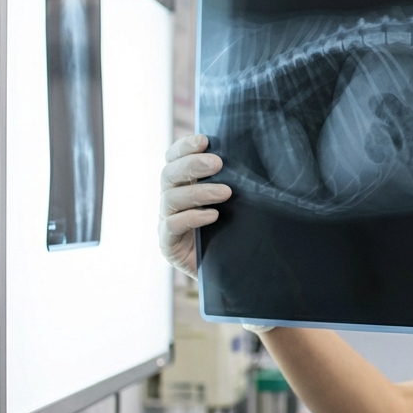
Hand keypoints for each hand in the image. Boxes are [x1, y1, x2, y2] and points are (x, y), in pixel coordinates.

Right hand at [159, 134, 231, 278]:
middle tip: (218, 163)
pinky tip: (213, 216)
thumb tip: (247, 153)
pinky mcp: (168, 245)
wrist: (231, 272)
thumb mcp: (233, 202)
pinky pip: (172, 226)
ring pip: (170, 199)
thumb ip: (231, 181)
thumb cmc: (233, 230)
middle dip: (192, 165)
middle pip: (169, 174)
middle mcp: (170, 201)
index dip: (184, 147)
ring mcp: (166, 222)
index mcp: (181, 185)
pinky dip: (192, 217)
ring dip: (199, 192)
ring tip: (225, 192)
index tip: (204, 140)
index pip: (173, 158)